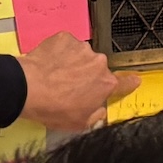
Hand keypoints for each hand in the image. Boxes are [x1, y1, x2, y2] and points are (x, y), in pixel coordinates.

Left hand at [17, 33, 137, 131]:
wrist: (28, 88)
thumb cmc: (54, 108)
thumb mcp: (79, 124)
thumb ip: (96, 115)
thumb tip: (100, 109)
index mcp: (105, 84)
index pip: (124, 83)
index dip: (129, 82)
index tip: (134, 80)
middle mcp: (98, 63)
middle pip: (97, 69)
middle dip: (88, 75)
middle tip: (70, 85)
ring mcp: (82, 48)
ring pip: (81, 55)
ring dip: (73, 62)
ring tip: (55, 74)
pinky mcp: (65, 38)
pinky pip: (66, 45)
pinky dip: (60, 52)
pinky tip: (49, 63)